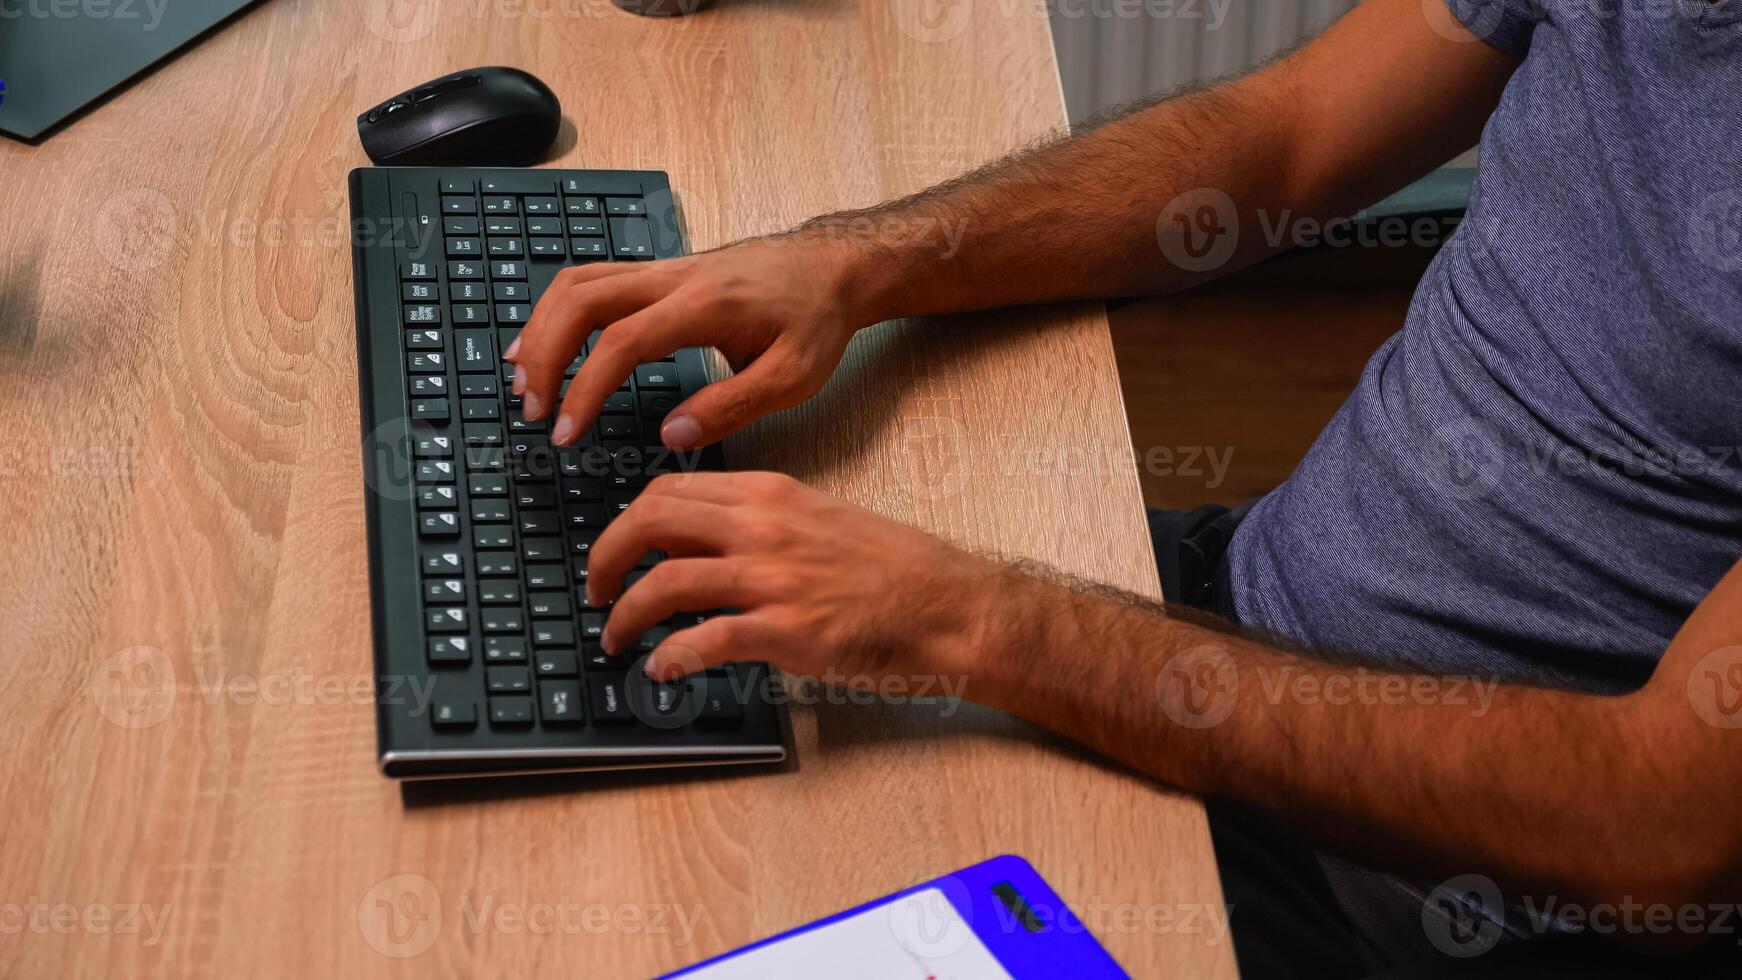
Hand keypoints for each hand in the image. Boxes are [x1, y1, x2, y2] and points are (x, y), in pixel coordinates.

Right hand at [504, 237, 874, 451]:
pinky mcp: (660, 274)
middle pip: (581, 298)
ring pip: (578, 282)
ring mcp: (664, 270)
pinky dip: (559, 313)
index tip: (567, 430)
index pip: (622, 342)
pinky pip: (593, 282)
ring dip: (542, 328)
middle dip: (545, 354)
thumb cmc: (816, 319)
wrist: (831, 268)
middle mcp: (675, 278)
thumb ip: (732, 407)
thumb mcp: (793, 377)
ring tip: (525, 381)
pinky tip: (548, 345)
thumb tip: (673, 433)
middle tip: (534, 408)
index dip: (585, 387)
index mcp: (705, 305)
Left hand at [588, 472, 1014, 686]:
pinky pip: (703, 641)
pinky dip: (669, 658)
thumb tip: (705, 545)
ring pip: (664, 583)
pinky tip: (661, 671)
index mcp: (771, 494)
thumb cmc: (897, 570)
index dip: (628, 520)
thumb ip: (762, 524)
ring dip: (625, 615)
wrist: (951, 606)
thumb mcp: (822, 520)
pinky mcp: (786, 632)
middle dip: (606, 557)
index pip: (670, 489)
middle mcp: (763, 527)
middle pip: (650, 522)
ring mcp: (772, 579)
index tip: (618, 548)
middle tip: (596, 589)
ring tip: (615, 638)